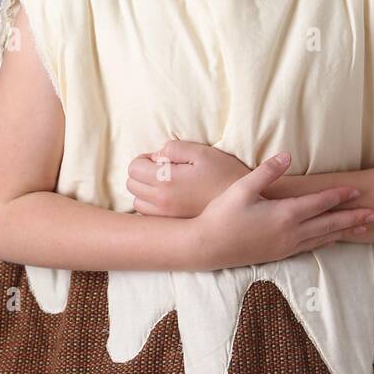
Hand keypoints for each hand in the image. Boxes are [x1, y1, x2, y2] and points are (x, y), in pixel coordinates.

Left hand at [127, 140, 250, 218]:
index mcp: (166, 180)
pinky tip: (169, 199)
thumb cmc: (223, 173)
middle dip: (142, 173)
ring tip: (166, 184)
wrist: (241, 202)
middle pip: (132, 184)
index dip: (144, 159)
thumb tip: (156, 156)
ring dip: (145, 191)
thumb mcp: (201, 152)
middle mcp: (161, 201)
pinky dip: (152, 206)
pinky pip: (148, 215)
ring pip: (137, 201)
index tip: (160, 159)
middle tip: (163, 169)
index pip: (134, 168)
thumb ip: (174, 149)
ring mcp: (165, 216)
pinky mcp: (172, 224)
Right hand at [193, 151, 373, 269]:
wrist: (207, 246)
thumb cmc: (222, 214)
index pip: (319, 204)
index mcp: (284, 215)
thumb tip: (287, 156)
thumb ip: (267, 172)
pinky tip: (332, 240)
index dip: (339, 196)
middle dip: (352, 218)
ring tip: (363, 229)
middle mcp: (290, 233)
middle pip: (329, 224)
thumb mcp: (243, 188)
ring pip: (323, 239)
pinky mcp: (280, 254)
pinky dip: (327, 242)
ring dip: (344, 232)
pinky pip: (311, 248)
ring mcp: (286, 247)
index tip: (357, 191)